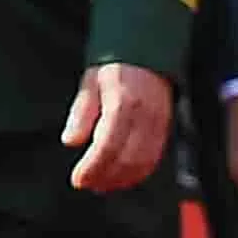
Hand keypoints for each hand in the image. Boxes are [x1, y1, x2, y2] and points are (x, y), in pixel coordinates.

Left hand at [64, 59, 174, 191]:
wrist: (147, 54)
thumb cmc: (115, 68)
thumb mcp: (90, 83)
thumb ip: (81, 113)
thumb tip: (71, 140)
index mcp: (123, 103)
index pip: (108, 146)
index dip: (92, 168)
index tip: (78, 178)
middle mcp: (144, 116)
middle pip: (126, 159)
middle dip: (105, 177)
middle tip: (87, 183)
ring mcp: (159, 124)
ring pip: (143, 164)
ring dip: (121, 180)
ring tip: (102, 184)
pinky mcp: (166, 129)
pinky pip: (154, 159)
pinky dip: (138, 173)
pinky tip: (122, 177)